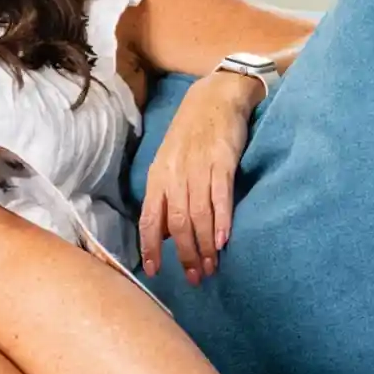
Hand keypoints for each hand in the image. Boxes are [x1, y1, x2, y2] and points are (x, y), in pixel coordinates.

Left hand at [138, 72, 260, 284]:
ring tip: (212, 265)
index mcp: (159, 176)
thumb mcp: (170, 160)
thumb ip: (166, 194)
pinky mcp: (223, 160)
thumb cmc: (193, 131)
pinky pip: (220, 196)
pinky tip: (223, 239)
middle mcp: (176, 174)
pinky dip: (221, 220)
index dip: (151, 247)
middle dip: (185, 254)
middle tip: (196, 277)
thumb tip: (164, 232)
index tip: (156, 272)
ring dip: (204, 245)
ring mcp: (199, 167)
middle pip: (177, 223)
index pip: (149, 219)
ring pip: (198, 214)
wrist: (216, 96)